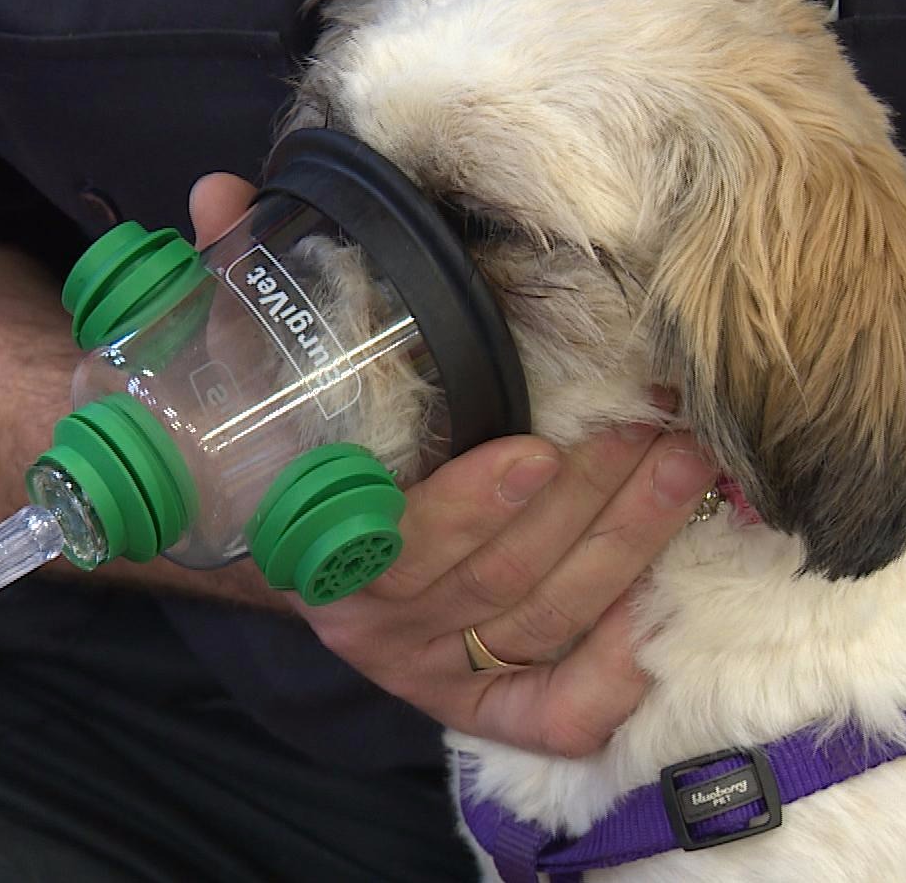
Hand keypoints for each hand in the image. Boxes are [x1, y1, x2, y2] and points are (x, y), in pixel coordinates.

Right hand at [189, 173, 716, 757]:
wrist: (294, 548)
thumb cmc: (296, 452)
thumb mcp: (257, 377)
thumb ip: (244, 295)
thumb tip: (221, 193)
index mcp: (320, 555)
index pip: (401, 551)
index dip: (468, 511)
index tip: (532, 452)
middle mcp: (378, 626)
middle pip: (499, 581)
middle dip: (590, 502)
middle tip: (652, 424)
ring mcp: (436, 670)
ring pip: (547, 621)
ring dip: (626, 544)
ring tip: (684, 464)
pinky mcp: (483, 705)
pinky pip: (558, 711)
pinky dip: (615, 670)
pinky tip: (666, 608)